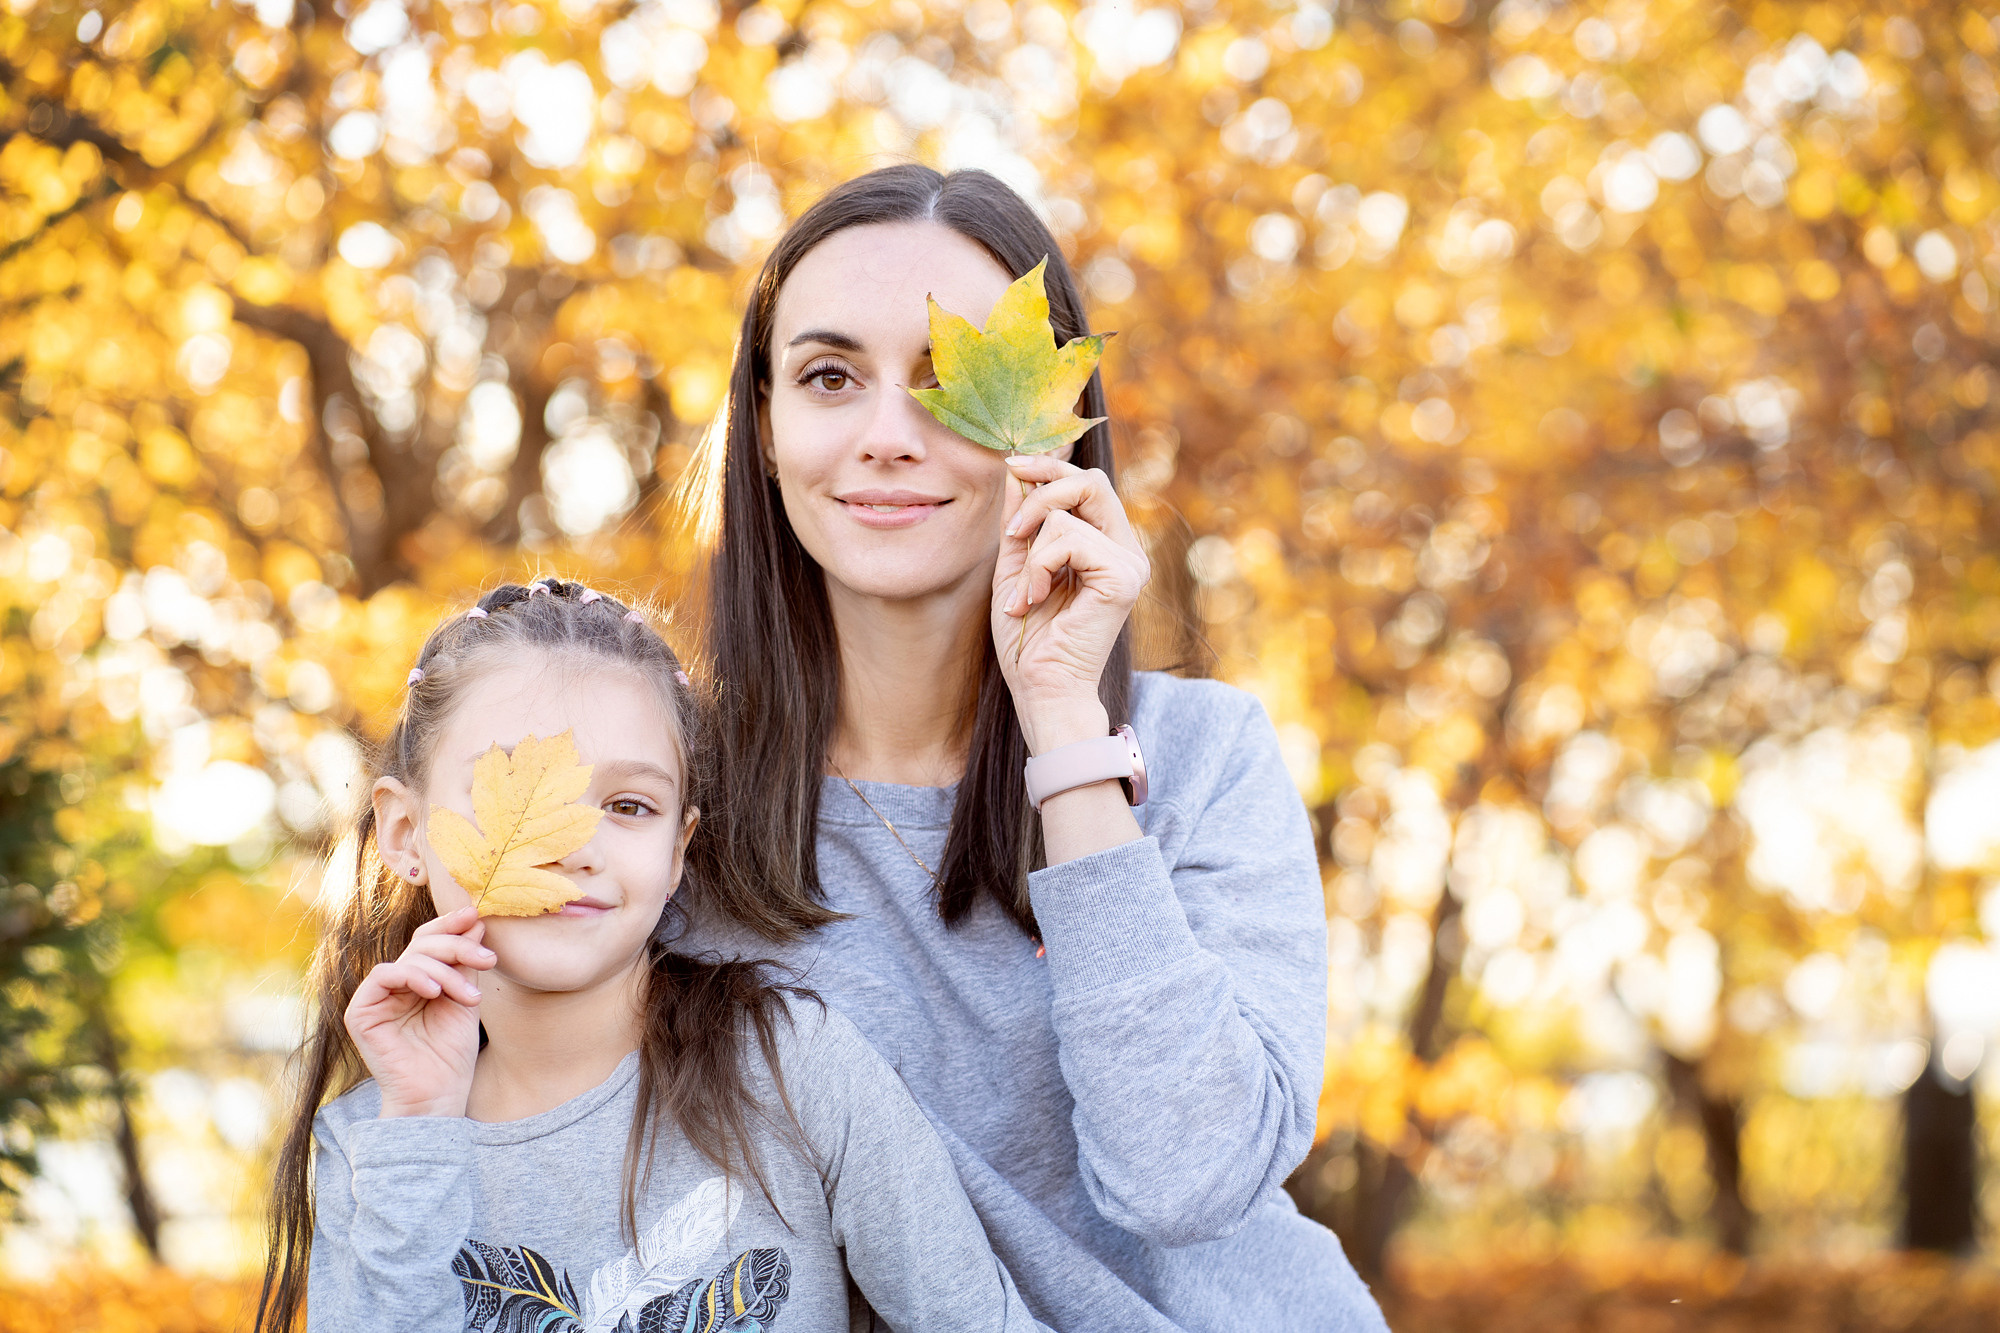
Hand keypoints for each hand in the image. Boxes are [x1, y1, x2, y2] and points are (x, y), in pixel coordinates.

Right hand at [344, 906, 495, 1118]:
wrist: (439, 1094)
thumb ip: (466, 962)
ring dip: (446, 972)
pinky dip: (413, 977)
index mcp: (418, 980)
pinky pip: (384, 975)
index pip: (430, 941)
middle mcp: (395, 985)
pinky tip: (435, 993)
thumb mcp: (466, 998)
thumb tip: (474, 919)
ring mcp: (376, 997)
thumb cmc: (452, 1053)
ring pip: (410, 959)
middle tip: (487, 960)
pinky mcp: (360, 1012)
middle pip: (422, 944)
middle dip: (458, 947)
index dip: (452, 925)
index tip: (477, 916)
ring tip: (469, 997)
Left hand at [993, 454, 1150, 753]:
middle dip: (1041, 492)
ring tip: (1025, 593)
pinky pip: (1068, 539)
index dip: (1049, 468)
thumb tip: (1017, 470)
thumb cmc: (1028, 638)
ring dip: (1029, 552)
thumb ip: (1021, 523)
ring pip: (1068, 513)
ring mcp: (1130, 564)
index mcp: (1106, 545)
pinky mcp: (1123, 578)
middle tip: (1012, 531)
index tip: (1012, 467)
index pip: (1087, 484)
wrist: (1041, 688)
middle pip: (1091, 481)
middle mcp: (1126, 550)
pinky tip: (1033, 599)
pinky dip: (1038, 567)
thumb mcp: (1015, 567)